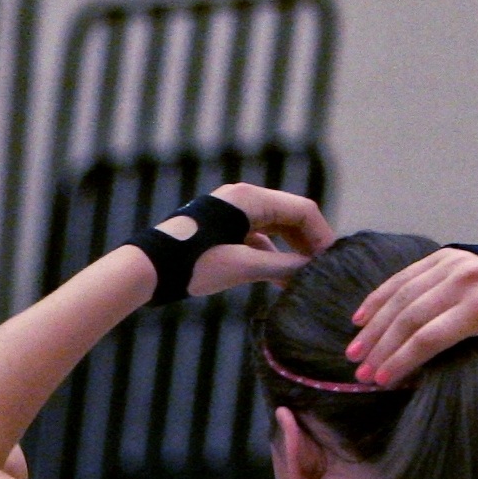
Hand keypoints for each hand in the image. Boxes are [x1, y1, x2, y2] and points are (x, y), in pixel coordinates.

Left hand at [169, 184, 332, 298]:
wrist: (146, 270)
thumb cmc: (191, 265)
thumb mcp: (243, 266)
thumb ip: (282, 267)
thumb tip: (312, 270)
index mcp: (250, 198)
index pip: (302, 210)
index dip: (321, 235)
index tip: (331, 260)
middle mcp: (242, 199)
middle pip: (290, 217)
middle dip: (308, 244)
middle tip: (323, 270)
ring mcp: (230, 214)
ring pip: (274, 230)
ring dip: (290, 253)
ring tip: (304, 279)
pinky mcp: (221, 230)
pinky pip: (256, 239)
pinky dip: (270, 257)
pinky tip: (281, 279)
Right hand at [351, 245, 477, 384]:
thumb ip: (455, 355)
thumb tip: (410, 374)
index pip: (430, 337)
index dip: (401, 359)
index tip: (380, 380)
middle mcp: (462, 282)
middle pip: (410, 318)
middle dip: (382, 348)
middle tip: (361, 371)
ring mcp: (448, 265)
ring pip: (400, 298)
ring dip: (372, 328)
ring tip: (354, 352)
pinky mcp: (437, 256)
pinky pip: (399, 279)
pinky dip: (376, 300)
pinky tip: (359, 321)